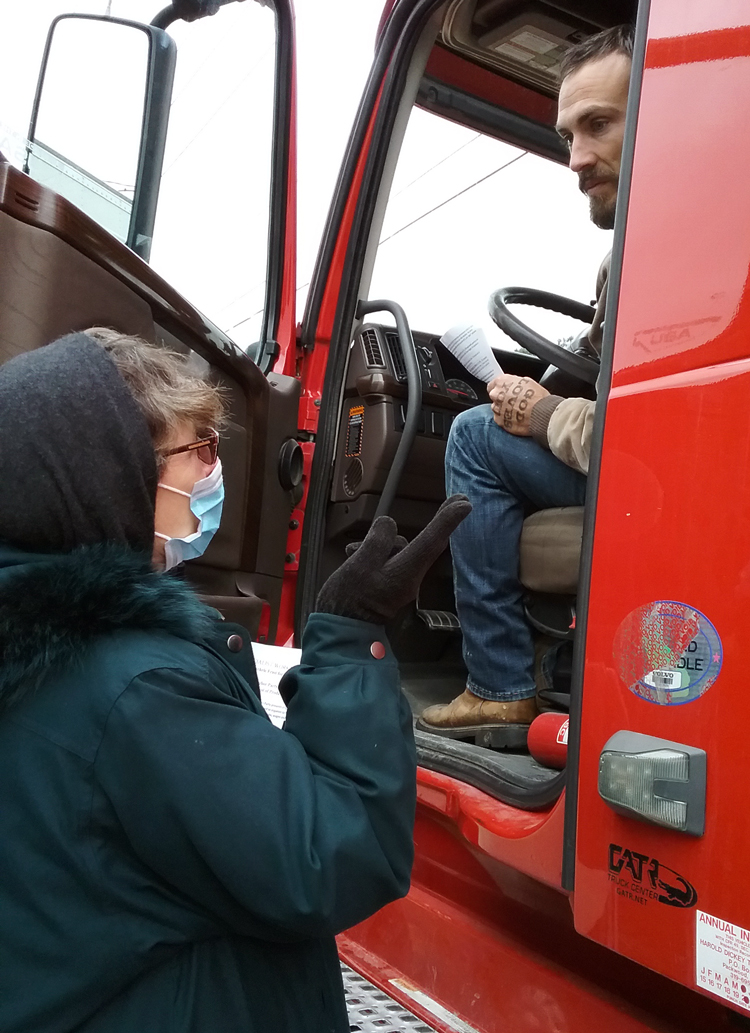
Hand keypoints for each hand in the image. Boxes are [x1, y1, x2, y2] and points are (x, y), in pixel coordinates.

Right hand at [316, 495, 471, 624]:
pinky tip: (353, 557)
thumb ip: (377, 541)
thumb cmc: (348, 600)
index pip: (431, 541)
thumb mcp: (359, 565)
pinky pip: (387, 562)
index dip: (447, 521)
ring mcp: (400, 583)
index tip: (465, 504)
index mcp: (405, 572)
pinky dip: (372, 555)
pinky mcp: (389, 586)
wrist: (340, 632)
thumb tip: (388, 524)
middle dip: (428, 526)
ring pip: (396, 551)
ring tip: (353, 552)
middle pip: (416, 544)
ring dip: (378, 545)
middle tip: (458, 500)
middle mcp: (409, 578)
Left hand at [488, 374, 548, 435]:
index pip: (492, 384)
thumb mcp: (527, 382)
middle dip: (501, 399)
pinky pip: (500, 419)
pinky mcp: (500, 422)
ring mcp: (497, 409)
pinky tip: (517, 419)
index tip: (503, 391)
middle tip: (514, 401)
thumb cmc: (538, 397)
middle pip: (494, 397)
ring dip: (504, 410)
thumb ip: (515, 383)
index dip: (498, 388)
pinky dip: (506, 419)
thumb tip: (514, 385)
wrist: (542, 414)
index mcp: (502, 382)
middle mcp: (496, 395)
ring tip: (518, 411)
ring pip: (496, 409)